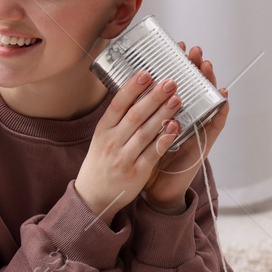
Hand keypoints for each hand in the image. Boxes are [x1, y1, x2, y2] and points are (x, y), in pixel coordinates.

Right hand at [74, 63, 184, 216]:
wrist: (93, 197)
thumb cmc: (101, 163)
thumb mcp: (101, 139)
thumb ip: (116, 120)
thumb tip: (133, 92)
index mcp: (103, 130)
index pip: (118, 105)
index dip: (132, 88)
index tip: (146, 74)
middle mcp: (111, 142)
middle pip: (135, 115)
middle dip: (154, 97)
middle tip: (170, 82)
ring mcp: (124, 158)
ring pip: (145, 132)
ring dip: (163, 115)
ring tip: (177, 100)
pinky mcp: (136, 173)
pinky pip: (153, 154)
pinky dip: (164, 140)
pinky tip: (175, 128)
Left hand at [141, 41, 229, 210]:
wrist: (153, 188)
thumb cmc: (145, 158)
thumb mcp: (139, 130)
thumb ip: (138, 112)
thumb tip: (127, 86)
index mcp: (169, 112)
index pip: (176, 82)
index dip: (177, 64)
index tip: (174, 46)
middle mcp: (185, 117)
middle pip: (193, 86)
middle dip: (194, 66)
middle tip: (192, 50)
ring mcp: (196, 128)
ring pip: (206, 100)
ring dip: (209, 82)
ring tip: (206, 65)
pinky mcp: (203, 144)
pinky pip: (215, 126)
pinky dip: (220, 112)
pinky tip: (222, 98)